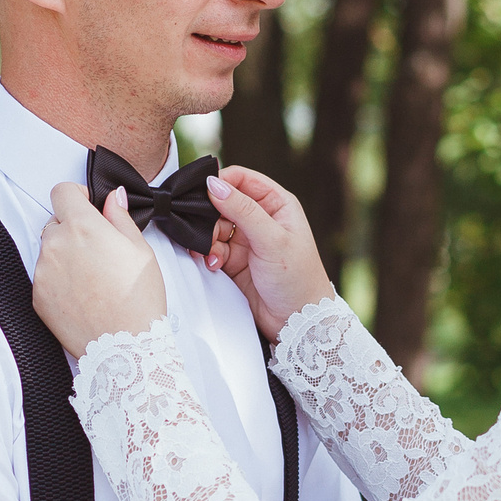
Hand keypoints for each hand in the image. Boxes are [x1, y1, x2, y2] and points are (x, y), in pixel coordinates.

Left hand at [34, 179, 165, 357]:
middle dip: (73, 229)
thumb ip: (120, 217)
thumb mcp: (140, 250)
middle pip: (56, 221)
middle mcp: (56, 245)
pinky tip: (83, 295)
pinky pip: (44, 277)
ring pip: (50, 250)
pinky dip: (59, 280)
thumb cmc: (138, 300)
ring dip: (66, 255)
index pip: (62, 191)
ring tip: (93, 279)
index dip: (77, 195)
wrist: (125, 348)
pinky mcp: (37, 296)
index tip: (87, 206)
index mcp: (82, 226)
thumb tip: (112, 198)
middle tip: (99, 251)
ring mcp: (43, 271)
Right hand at [201, 167, 336, 342]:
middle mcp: (260, 218)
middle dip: (209, 217)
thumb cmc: (297, 278)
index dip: (221, 183)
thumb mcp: (272, 239)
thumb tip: (214, 184)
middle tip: (208, 232)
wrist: (296, 321)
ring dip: (207, 239)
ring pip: (213, 226)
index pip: (242, 179)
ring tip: (212, 254)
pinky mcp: (234, 260)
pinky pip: (212, 248)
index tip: (203, 193)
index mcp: (277, 204)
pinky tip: (213, 264)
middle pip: (222, 202)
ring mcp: (246, 240)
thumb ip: (243, 210)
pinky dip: (208, 254)